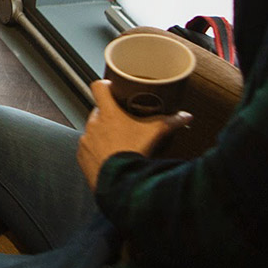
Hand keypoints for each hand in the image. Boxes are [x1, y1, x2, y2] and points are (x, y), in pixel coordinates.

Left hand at [76, 81, 191, 189]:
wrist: (120, 181)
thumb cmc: (134, 154)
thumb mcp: (155, 134)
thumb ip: (171, 122)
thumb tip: (185, 117)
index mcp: (108, 113)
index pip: (98, 87)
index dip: (104, 86)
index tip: (111, 88)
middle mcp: (93, 124)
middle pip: (98, 111)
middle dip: (108, 115)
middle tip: (122, 121)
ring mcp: (86, 140)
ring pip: (92, 130)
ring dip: (102, 133)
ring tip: (118, 141)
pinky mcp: (82, 156)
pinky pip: (87, 148)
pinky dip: (96, 150)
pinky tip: (109, 156)